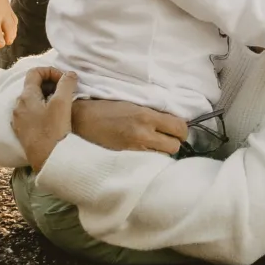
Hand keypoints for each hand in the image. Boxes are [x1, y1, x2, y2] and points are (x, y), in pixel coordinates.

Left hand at [11, 66, 77, 172]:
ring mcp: (18, 120)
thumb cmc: (54, 131)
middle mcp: (17, 106)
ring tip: (62, 104)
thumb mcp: (63, 103)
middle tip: (66, 92)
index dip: (51, 71)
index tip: (64, 80)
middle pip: (32, 85)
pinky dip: (42, 108)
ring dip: (47, 96)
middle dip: (50, 84)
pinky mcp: (22, 131)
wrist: (47, 161)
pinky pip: (30, 112)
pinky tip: (53, 118)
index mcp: (25, 97)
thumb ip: (66, 84)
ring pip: (32, 99)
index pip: (34, 72)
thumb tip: (68, 74)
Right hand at [72, 97, 187, 154]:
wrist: (82, 118)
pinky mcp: (126, 157)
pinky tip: (144, 151)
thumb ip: (153, 112)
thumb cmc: (107, 106)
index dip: (181, 130)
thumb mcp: (134, 103)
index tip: (176, 129)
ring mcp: (135, 148)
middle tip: (166, 137)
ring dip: (162, 151)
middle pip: (175, 146)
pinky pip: (148, 161)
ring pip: (163, 157)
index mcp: (147, 116)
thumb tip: (171, 119)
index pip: (179, 128)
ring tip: (154, 144)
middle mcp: (143, 133)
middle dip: (173, 142)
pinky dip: (150, 157)